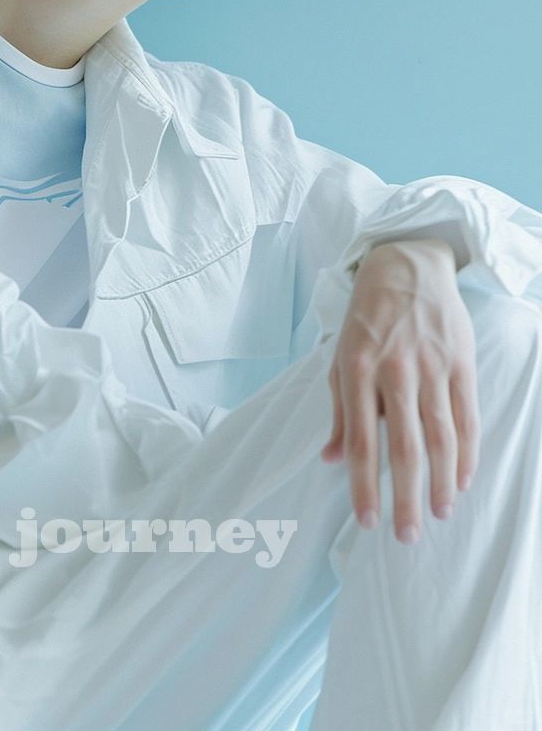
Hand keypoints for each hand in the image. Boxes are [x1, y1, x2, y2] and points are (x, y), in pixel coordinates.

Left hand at [320, 237, 480, 543]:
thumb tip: (332, 459)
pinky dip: (466, 453)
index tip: (367, 521)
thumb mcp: (339, 356)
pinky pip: (467, 416)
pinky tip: (460, 480)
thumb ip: (339, 410)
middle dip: (406, 498)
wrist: (406, 265)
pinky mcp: (461, 362)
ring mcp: (432, 366)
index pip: (361, 440)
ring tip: (437, 515)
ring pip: (441, 437)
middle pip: (405, 447)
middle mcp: (395, 370)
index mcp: (357, 369)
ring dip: (440, 483)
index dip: (364, 485)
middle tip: (406, 535)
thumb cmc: (366, 317)